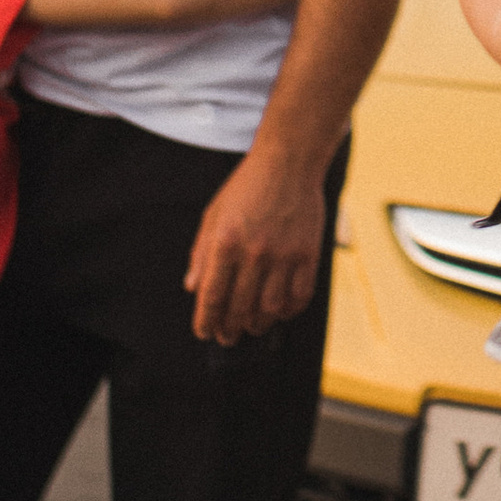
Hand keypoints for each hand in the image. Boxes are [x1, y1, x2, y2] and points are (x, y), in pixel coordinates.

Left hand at [184, 140, 334, 344]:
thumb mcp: (213, 215)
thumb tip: (192, 288)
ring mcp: (284, 255)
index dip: (206, 321)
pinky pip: (299, 296)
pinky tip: (280, 312)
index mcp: (225, 243)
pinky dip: (289, 311)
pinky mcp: (308, 254)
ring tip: (252, 327)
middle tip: (227, 337)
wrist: (289, 162)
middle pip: (240, 308)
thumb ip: (201, 253)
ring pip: (270, 309)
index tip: (204, 332)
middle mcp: (254, 253)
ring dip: (258, 324)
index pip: (212, 296)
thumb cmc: (247, 187)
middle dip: (229, 329)